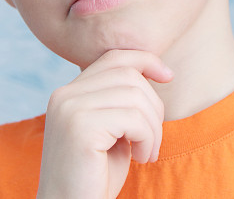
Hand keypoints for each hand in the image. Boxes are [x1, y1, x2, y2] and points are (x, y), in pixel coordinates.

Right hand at [36, 50, 173, 198]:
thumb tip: (151, 68)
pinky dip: (148, 138)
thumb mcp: (112, 129)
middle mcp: (64, 95)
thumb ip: (121, 99)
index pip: (114, 58)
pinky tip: (142, 158)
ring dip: (153, 128)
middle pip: (130, 76)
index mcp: (68, 92)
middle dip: (154, 107)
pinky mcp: (80, 128)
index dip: (146, 60)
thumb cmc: (97, 175)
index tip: (168, 76)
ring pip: (136, 96)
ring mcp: (69, 109)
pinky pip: (134, 119)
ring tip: (148, 152)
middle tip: (152, 141)